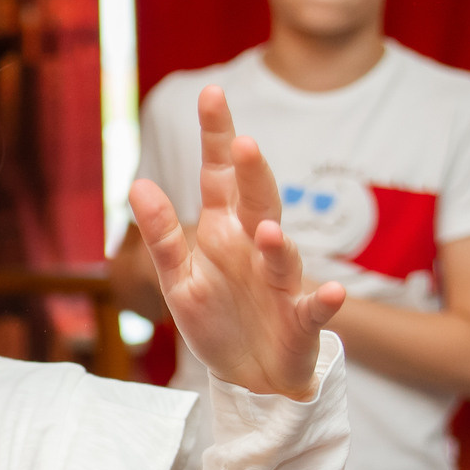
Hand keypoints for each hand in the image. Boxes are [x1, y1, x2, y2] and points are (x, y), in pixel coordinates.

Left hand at [132, 86, 342, 398]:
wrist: (252, 376)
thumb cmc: (216, 320)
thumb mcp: (178, 280)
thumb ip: (161, 236)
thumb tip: (136, 183)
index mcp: (224, 231)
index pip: (219, 176)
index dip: (217, 136)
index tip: (211, 93)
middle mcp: (256, 247)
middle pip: (257, 202)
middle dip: (252, 174)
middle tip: (242, 142)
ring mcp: (281, 283)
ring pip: (283, 256)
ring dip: (277, 244)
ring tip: (265, 230)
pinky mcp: (301, 321)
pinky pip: (314, 309)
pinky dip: (325, 301)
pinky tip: (333, 292)